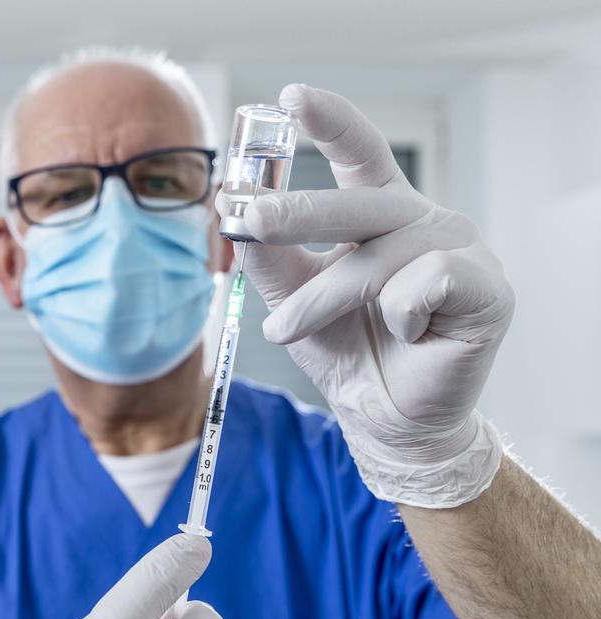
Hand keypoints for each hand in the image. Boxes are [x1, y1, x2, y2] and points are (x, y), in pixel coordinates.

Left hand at [231, 84, 512, 507]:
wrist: (383, 418)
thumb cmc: (346, 351)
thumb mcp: (292, 298)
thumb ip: (269, 256)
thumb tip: (232, 211)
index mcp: (383, 215)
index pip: (361, 155)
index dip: (330, 122)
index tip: (290, 98)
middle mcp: (426, 222)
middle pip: (361, 200)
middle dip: (296, 211)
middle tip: (247, 220)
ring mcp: (463, 250)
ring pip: (380, 253)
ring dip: (324, 296)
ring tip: (292, 328)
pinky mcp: (489, 288)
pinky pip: (428, 281)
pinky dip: (401, 312)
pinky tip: (408, 334)